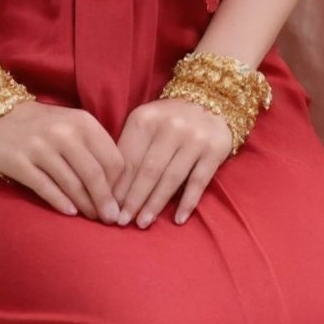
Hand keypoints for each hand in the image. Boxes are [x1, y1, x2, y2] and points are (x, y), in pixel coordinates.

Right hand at [0, 100, 125, 222]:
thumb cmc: (42, 124)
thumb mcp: (71, 124)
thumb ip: (93, 147)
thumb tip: (115, 185)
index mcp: (82, 121)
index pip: (113, 159)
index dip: (119, 184)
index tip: (120, 200)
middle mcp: (64, 132)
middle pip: (95, 175)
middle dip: (106, 201)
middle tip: (111, 219)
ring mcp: (41, 147)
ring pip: (73, 185)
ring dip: (86, 206)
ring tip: (93, 219)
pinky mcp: (20, 162)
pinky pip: (46, 188)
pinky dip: (61, 203)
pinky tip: (71, 213)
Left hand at [112, 98, 232, 227]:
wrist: (213, 100)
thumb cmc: (170, 120)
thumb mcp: (146, 123)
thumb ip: (131, 148)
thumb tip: (113, 189)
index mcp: (146, 118)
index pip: (129, 158)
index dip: (118, 185)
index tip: (109, 206)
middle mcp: (170, 126)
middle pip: (148, 170)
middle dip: (133, 199)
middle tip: (122, 222)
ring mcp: (194, 138)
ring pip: (170, 178)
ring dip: (155, 204)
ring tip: (143, 223)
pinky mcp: (214, 150)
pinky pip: (198, 181)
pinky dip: (188, 202)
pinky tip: (178, 219)